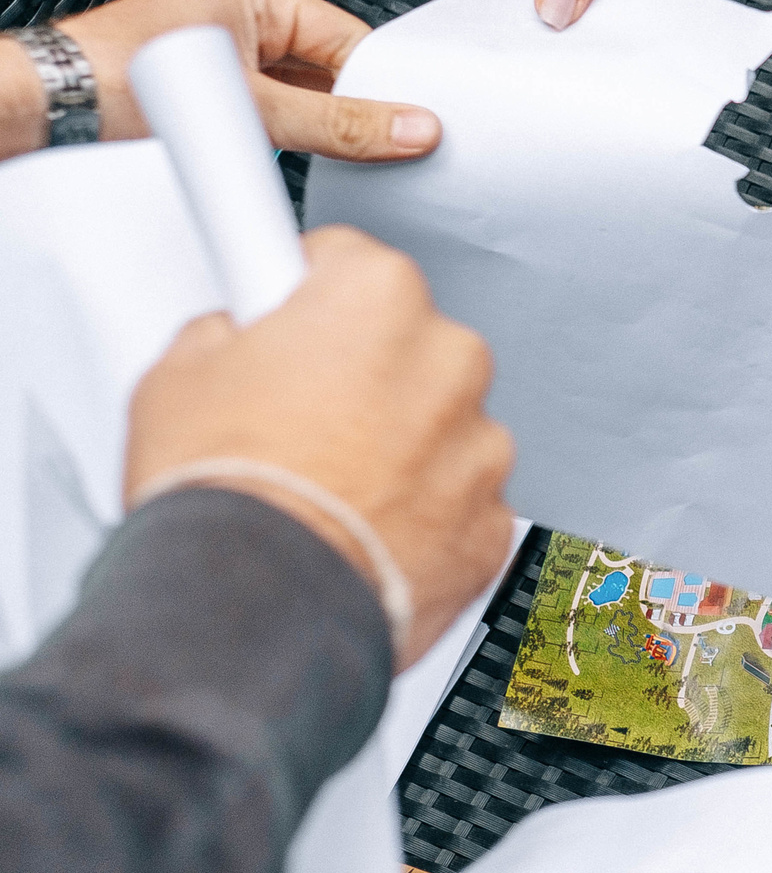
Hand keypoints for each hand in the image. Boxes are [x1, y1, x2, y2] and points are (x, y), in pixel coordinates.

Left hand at [1, 0, 439, 162]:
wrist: (43, 113)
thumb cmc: (119, 86)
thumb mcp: (253, 109)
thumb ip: (340, 125)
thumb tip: (412, 127)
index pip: (347, 37)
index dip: (383, 81)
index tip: (416, 123)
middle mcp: (233, 18)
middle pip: (325, 67)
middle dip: (351, 108)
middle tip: (389, 146)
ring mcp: (218, 58)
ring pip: (298, 95)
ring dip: (316, 128)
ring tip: (339, 156)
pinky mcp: (204, 94)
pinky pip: (269, 113)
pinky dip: (288, 138)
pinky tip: (300, 164)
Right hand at [124, 227, 515, 667]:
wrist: (257, 609)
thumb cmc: (223, 492)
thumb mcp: (177, 375)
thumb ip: (228, 335)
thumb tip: (234, 339)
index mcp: (379, 299)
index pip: (348, 263)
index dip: (305, 293)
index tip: (291, 311)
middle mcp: (450, 362)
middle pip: (404, 349)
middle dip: (358, 377)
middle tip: (292, 421)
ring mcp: (481, 447)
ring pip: (439, 428)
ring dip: (396, 450)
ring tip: (321, 491)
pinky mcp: (492, 524)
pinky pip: (458, 503)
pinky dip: (421, 518)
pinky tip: (359, 535)